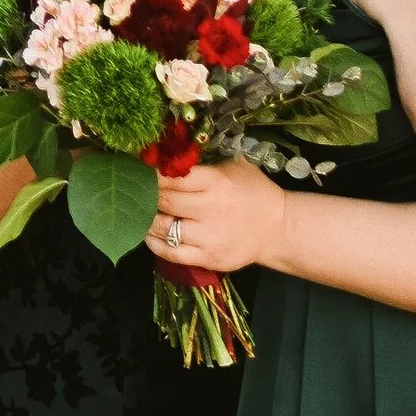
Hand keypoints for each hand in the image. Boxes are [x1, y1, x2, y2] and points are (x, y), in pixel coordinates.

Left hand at [152, 155, 287, 276]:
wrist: (278, 229)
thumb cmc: (254, 192)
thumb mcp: (235, 167)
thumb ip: (203, 164)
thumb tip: (167, 157)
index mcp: (216, 182)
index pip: (173, 176)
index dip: (152, 174)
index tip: (141, 172)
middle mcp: (210, 209)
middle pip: (164, 200)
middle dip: (146, 195)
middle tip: (137, 192)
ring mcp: (209, 236)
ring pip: (163, 227)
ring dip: (147, 219)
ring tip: (140, 213)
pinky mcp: (208, 258)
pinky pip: (171, 252)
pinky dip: (155, 243)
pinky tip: (150, 234)